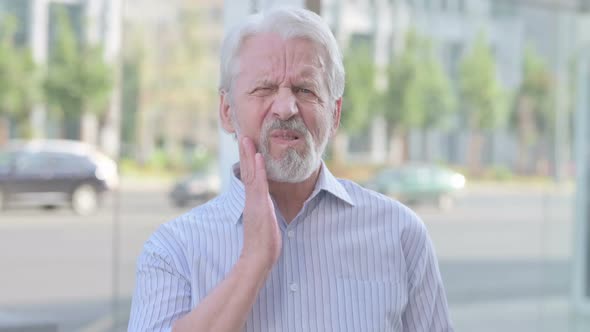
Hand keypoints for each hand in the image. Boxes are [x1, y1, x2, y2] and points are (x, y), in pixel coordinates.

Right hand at [238, 136, 281, 269]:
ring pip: (251, 174)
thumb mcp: (265, 225)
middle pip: (247, 172)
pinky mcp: (258, 205)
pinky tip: (258, 156)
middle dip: (245, 154)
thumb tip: (267, 213)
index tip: (247, 148)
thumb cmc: (263, 245)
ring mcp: (254, 202)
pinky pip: (258, 183)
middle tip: (243, 136)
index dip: (248, 163)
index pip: (250, 178)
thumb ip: (265, 216)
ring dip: (249, 156)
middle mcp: (251, 200)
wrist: (257, 259)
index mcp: (253, 203)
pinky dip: (258, 169)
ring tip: (247, 139)